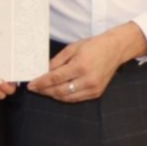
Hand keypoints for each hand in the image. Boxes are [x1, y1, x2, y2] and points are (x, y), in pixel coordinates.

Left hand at [28, 23, 146, 101]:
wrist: (115, 49)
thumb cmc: (93, 46)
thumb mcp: (72, 48)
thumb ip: (57, 61)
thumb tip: (44, 72)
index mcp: (80, 66)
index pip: (55, 78)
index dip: (41, 83)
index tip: (31, 85)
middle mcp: (87, 80)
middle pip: (59, 91)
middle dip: (45, 91)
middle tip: (35, 88)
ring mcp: (93, 88)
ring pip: (67, 98)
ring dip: (53, 95)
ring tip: (44, 90)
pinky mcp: (96, 93)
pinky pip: (76, 99)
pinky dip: (65, 97)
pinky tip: (57, 91)